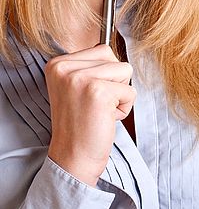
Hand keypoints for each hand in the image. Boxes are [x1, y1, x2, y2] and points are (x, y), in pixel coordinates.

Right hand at [46, 44, 135, 186]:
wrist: (73, 157)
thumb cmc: (81, 126)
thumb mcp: (76, 88)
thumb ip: (91, 67)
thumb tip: (115, 53)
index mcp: (57, 63)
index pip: (102, 50)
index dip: (105, 76)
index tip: (88, 98)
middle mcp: (65, 67)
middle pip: (115, 58)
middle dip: (115, 83)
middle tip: (96, 105)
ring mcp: (80, 78)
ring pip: (125, 71)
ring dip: (120, 95)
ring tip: (101, 111)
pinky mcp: (98, 91)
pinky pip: (130, 90)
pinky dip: (124, 108)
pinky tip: (105, 119)